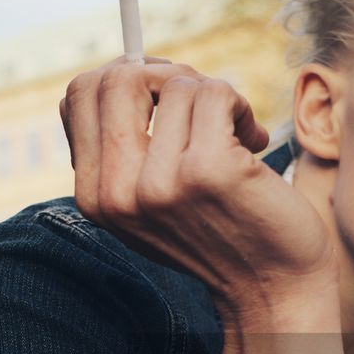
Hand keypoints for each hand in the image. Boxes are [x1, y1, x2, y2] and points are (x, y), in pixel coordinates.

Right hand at [59, 57, 337, 320]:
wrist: (274, 288)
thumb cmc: (220, 235)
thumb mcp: (151, 202)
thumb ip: (125, 147)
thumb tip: (131, 65)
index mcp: (94, 198)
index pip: (78, 96)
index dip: (122, 77)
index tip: (160, 94)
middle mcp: (118, 193)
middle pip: (114, 78)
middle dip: (163, 73)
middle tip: (198, 100)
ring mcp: (161, 182)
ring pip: (176, 83)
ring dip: (214, 96)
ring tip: (233, 134)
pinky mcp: (209, 170)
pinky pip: (216, 93)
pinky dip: (239, 105)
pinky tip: (251, 139)